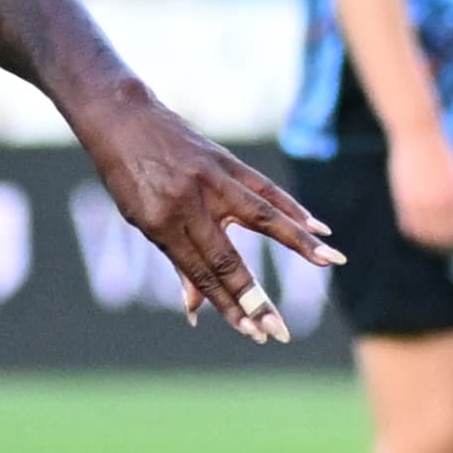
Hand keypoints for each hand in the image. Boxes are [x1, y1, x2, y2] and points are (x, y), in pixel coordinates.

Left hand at [77, 89, 340, 343]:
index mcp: (164, 224)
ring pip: (262, 216)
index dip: (229, 306)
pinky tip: (316, 226)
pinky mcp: (226, 161)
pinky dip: (292, 208)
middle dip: (256, 299)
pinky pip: (265, 188)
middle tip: (281, 331)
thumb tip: (196, 310)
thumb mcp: (142, 220)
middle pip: (229, 260)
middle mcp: (191, 204)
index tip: (254, 332)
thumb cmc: (127, 176)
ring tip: (330, 261)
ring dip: (299, 242)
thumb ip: (177, 261)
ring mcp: (212, 180)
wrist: (123, 119)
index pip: (202, 275)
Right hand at [388, 133, 452, 251]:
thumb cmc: (442, 153)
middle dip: (448, 244)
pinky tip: (418, 230)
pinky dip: (415, 231)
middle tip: (447, 246)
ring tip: (432, 241)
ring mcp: (422, 202)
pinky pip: (410, 226)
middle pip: (446, 238)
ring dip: (430, 240)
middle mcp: (443, 203)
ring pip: (427, 235)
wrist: (419, 135)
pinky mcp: (404, 199)